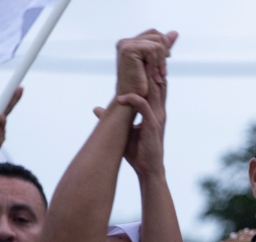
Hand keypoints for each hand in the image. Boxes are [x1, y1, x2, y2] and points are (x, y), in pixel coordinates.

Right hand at [115, 29, 176, 98]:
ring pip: (157, 42)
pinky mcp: (128, 49)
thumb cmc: (143, 87)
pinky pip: (152, 49)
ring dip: (160, 61)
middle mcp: (125, 42)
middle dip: (163, 54)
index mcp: (130, 44)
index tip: (163, 64)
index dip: (164, 47)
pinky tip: (151, 75)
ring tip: (157, 75)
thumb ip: (163, 47)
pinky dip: (155, 63)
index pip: (154, 34)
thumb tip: (175, 32)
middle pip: (157, 35)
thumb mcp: (156, 63)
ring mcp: (125, 45)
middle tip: (161, 71)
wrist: (132, 102)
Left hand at [115, 59, 166, 176]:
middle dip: (150, 69)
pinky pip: (143, 107)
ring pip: (154, 91)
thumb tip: (97, 109)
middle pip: (159, 84)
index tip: (138, 61)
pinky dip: (133, 100)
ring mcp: (157, 118)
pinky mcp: (152, 126)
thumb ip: (114, 118)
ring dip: (144, 79)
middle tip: (139, 56)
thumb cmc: (139, 154)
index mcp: (155, 112)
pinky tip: (121, 98)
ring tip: (134, 68)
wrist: (149, 171)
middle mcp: (159, 112)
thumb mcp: (124, 131)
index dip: (149, 72)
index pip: (156, 87)